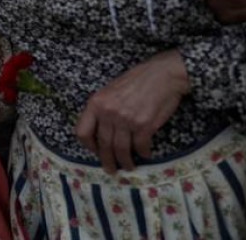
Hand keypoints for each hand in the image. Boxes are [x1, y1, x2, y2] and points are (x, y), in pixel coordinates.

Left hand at [75, 49, 188, 173]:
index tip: (96, 152)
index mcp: (96, 103)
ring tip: (128, 167)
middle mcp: (108, 113)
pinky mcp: (144, 125)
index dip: (89, 146)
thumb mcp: (110, 91)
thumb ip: (103, 109)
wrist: (163, 75)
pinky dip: (143, 153)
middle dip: (107, 161)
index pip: (82, 131)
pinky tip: (145, 154)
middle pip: (103, 144)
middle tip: (111, 170)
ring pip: (121, 149)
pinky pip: (140, 146)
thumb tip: (101, 131)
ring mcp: (126, 120)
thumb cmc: (137, 81)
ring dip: (125, 162)